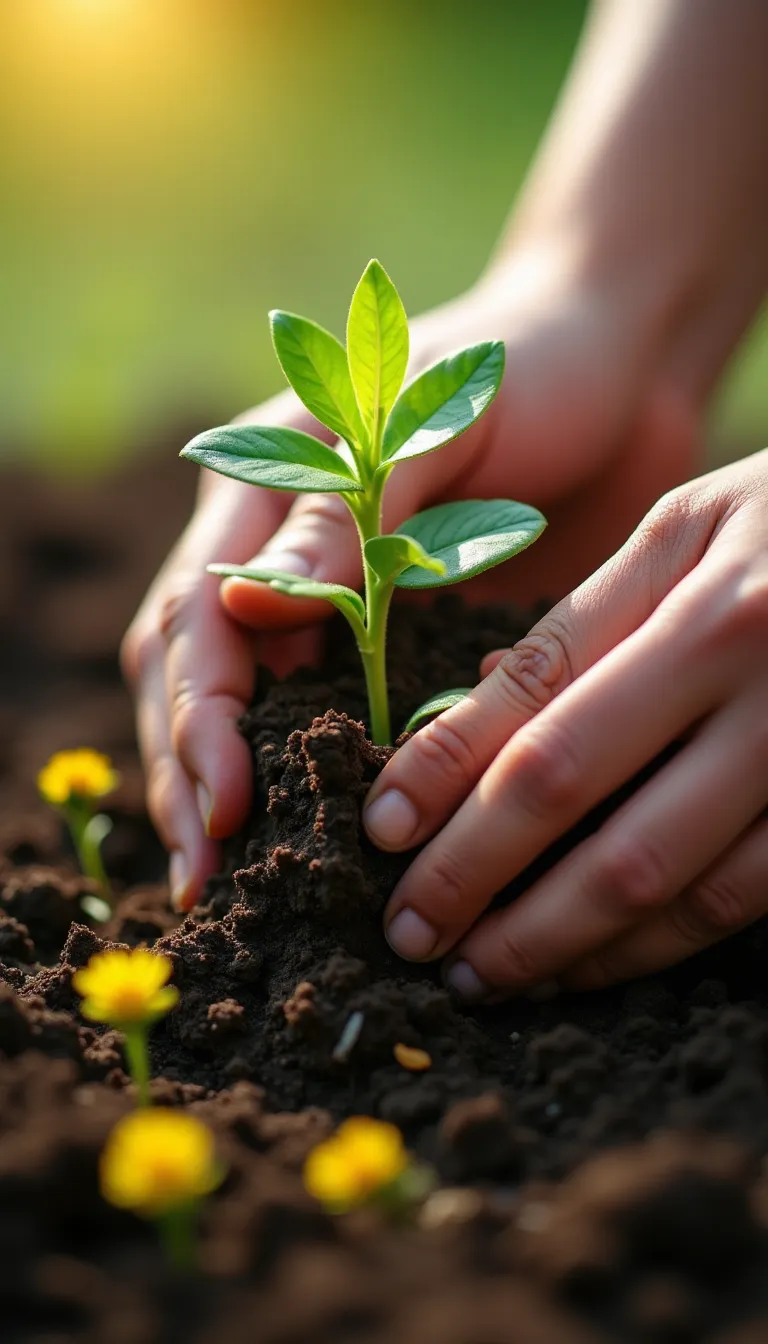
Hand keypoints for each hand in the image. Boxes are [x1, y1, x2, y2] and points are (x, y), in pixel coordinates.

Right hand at [122, 248, 695, 911]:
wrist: (615, 370)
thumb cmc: (524, 368)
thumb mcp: (432, 423)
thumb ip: (344, 511)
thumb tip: (241, 603)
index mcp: (263, 486)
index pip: (195, 618)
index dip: (200, 718)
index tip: (225, 807)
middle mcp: (276, 551)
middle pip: (195, 677)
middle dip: (191, 777)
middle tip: (204, 880)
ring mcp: (328, 600)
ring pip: (248, 707)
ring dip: (230, 792)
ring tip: (231, 887)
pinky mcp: (390, 638)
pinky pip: (333, 716)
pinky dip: (313, 781)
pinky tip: (315, 846)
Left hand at [364, 450, 767, 996]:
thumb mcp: (691, 525)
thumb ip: (590, 617)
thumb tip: (476, 708)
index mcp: (692, 571)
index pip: (532, 687)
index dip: (441, 766)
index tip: (379, 829)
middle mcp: (745, 654)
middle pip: (570, 783)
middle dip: (470, 869)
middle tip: (406, 932)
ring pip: (653, 867)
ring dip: (549, 936)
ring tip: (476, 974)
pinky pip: (735, 899)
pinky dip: (648, 947)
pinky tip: (585, 967)